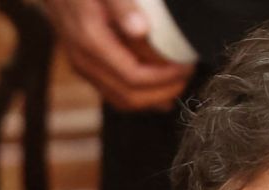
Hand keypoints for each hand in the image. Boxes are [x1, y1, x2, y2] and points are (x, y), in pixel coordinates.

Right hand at [41, 0, 193, 110]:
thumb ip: (121, 6)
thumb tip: (140, 29)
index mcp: (91, 42)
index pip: (134, 77)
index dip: (164, 77)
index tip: (185, 65)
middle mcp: (84, 61)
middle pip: (130, 96)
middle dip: (163, 91)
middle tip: (186, 74)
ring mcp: (82, 66)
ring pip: (122, 100)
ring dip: (153, 97)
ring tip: (176, 82)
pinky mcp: (85, 67)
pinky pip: (114, 92)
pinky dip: (139, 94)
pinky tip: (158, 86)